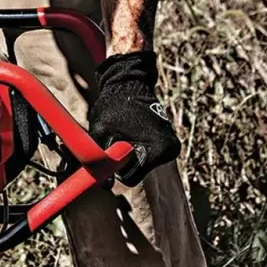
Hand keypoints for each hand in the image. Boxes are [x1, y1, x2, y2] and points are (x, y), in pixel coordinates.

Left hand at [87, 51, 180, 186]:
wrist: (130, 82)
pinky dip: (134, 149)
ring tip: (124, 132)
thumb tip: (99, 184)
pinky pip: (145, 156)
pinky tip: (130, 131)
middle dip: (122, 161)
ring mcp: (170, 146)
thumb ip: (96, 157)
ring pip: (140, 165)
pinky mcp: (166, 142)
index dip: (115, 168)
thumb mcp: (100, 130)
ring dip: (128, 154)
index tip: (109, 151)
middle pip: (137, 172)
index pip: (131, 178)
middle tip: (115, 139)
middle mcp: (170, 150)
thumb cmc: (114, 104)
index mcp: (159, 149)